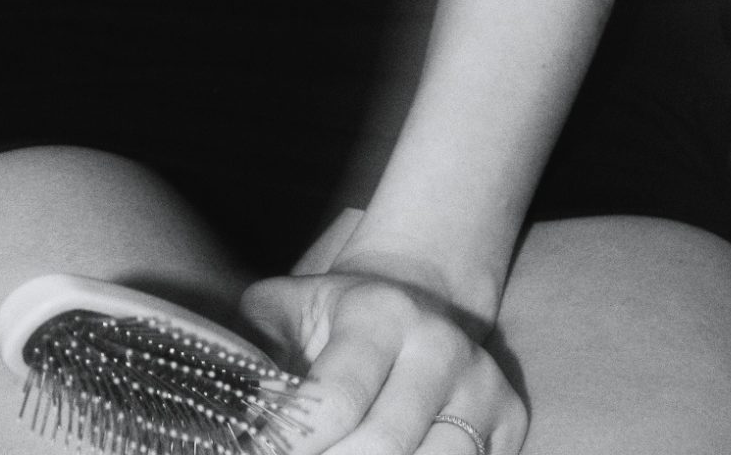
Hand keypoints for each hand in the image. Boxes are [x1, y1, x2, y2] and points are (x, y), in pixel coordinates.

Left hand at [242, 263, 525, 454]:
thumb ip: (254, 353)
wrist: (419, 293)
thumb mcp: (287, 310)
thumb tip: (219, 410)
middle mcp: (440, 345)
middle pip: (383, 447)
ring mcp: (482, 386)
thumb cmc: (334, 317)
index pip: (335, 400)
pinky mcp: (510, 419)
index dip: (292, 443)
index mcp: (381, 313)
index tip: (258, 454)